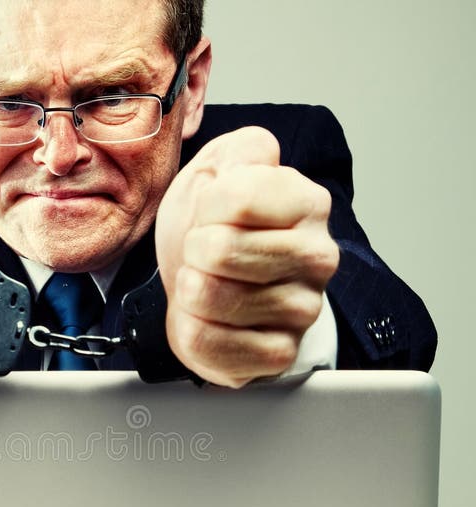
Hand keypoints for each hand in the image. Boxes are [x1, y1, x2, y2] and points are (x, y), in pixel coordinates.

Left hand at [155, 126, 338, 387]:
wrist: (206, 285)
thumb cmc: (214, 230)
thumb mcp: (219, 171)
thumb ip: (240, 152)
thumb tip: (252, 161)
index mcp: (308, 204)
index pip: (234, 197)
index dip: (202, 209)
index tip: (210, 218)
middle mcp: (318, 257)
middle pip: (219, 251)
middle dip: (192, 253)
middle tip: (203, 258)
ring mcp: (303, 310)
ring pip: (209, 297)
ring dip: (189, 293)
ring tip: (206, 287)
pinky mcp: (279, 354)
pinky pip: (208, 343)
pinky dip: (190, 331)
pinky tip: (207, 320)